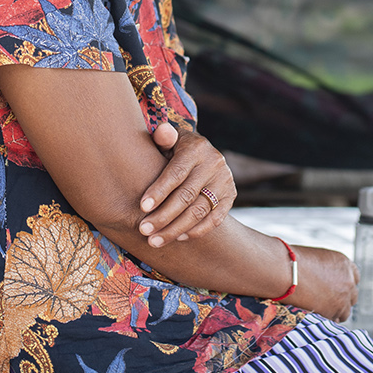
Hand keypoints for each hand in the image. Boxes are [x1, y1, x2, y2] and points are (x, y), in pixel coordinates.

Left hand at [137, 123, 235, 247]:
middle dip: (163, 216)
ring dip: (176, 229)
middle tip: (143, 230)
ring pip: (200, 211)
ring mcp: (225, 180)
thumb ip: (163, 136)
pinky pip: (215, 219)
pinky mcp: (231, 196)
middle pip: (187, 196)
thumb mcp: (169, 139)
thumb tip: (162, 132)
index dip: (159, 191)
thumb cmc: (175, 148)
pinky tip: (178, 238)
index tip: (142, 207)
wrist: (202, 152)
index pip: (176, 173)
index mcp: (196, 148)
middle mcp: (214, 163)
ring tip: (155, 241)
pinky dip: (197, 231)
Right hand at [287, 244, 358, 322]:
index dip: (344, 284)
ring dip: (337, 311)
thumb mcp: (315, 259)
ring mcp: (343, 296)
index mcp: (344, 263)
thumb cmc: (292, 262)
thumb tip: (322, 279)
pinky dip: (329, 319)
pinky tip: (318, 316)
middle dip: (342, 298)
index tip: (337, 289)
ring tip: (322, 311)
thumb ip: (325, 270)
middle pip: (352, 295)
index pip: (354, 277)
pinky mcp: (335, 310)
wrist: (285, 271)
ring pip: (346, 310)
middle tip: (329, 301)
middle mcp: (348, 280)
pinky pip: (336, 319)